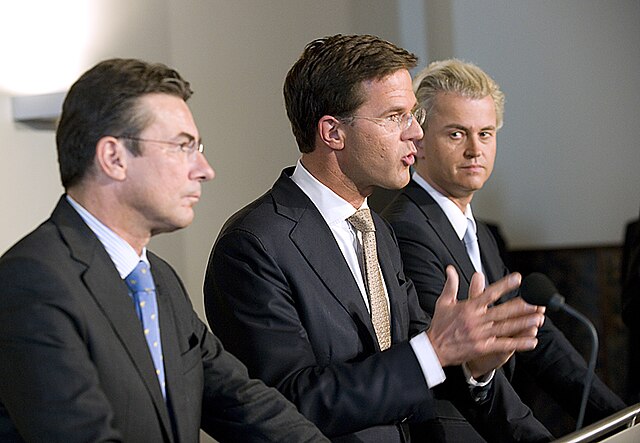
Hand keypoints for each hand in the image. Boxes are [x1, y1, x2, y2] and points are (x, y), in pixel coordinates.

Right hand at [427, 266, 543, 373]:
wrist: (433, 349)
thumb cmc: (439, 325)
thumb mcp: (443, 302)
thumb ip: (450, 285)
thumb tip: (450, 269)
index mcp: (469, 307)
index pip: (489, 293)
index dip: (504, 285)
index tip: (518, 278)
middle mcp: (476, 320)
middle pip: (502, 311)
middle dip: (521, 306)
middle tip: (536, 301)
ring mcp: (481, 335)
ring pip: (506, 327)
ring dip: (524, 323)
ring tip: (539, 318)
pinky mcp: (483, 348)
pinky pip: (504, 345)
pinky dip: (519, 344)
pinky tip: (532, 341)